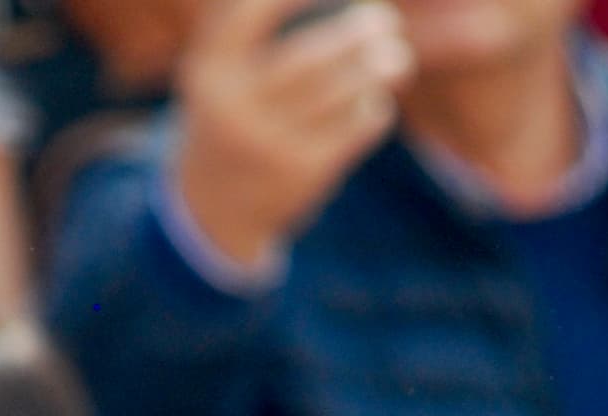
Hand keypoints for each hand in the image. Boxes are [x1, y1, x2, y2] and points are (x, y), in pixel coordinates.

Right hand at [167, 0, 408, 272]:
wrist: (216, 204)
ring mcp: (268, 143)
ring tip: (397, 57)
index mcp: (210, 70)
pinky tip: (376, 102)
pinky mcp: (301, 173)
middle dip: (354, 34)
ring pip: (338, 95)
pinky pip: (352, 131)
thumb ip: (248, 24)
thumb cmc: (231, 113)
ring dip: (376, 70)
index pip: (248, 15)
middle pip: (307, 59)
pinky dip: (372, 112)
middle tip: (385, 19)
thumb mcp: (220, 70)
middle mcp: (234, 106)